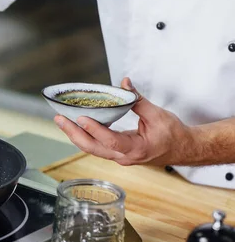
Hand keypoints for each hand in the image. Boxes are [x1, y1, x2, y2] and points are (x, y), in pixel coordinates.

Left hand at [54, 78, 196, 165]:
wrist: (183, 149)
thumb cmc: (173, 134)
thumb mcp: (157, 115)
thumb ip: (137, 100)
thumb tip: (124, 84)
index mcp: (136, 149)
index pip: (110, 141)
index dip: (94, 130)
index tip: (81, 118)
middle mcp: (124, 157)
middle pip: (93, 148)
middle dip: (73, 133)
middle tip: (59, 118)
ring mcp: (119, 157)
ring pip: (92, 149)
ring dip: (75, 135)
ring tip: (61, 121)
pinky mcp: (117, 154)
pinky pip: (96, 147)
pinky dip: (84, 136)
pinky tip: (74, 126)